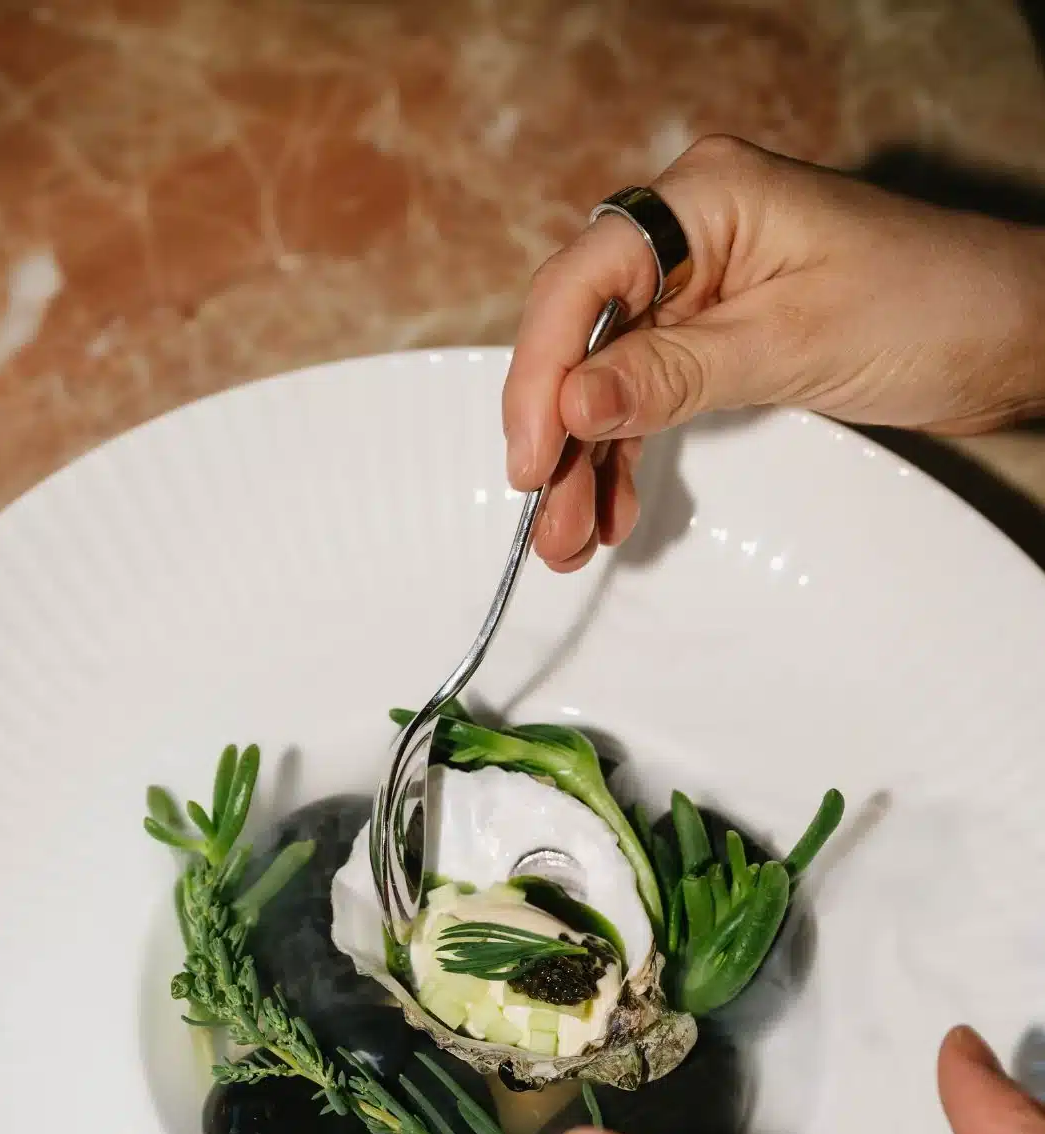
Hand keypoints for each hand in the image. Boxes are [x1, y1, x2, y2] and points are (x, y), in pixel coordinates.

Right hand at [504, 135, 1044, 569]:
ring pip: (611, 377)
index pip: (585, 282)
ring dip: (587, 459)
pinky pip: (651, 395)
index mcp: (705, 199)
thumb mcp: (791, 343)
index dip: (543, 372)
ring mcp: (702, 288)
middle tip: (548, 519)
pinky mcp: (720, 335)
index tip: (533, 456)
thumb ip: (672, 373)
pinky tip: (613, 507)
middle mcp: (691, 236)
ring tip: (572, 538)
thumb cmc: (933, 305)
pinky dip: (629, 453)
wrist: (1014, 332)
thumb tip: (571, 403)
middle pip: (586, 336)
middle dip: (560, 434)